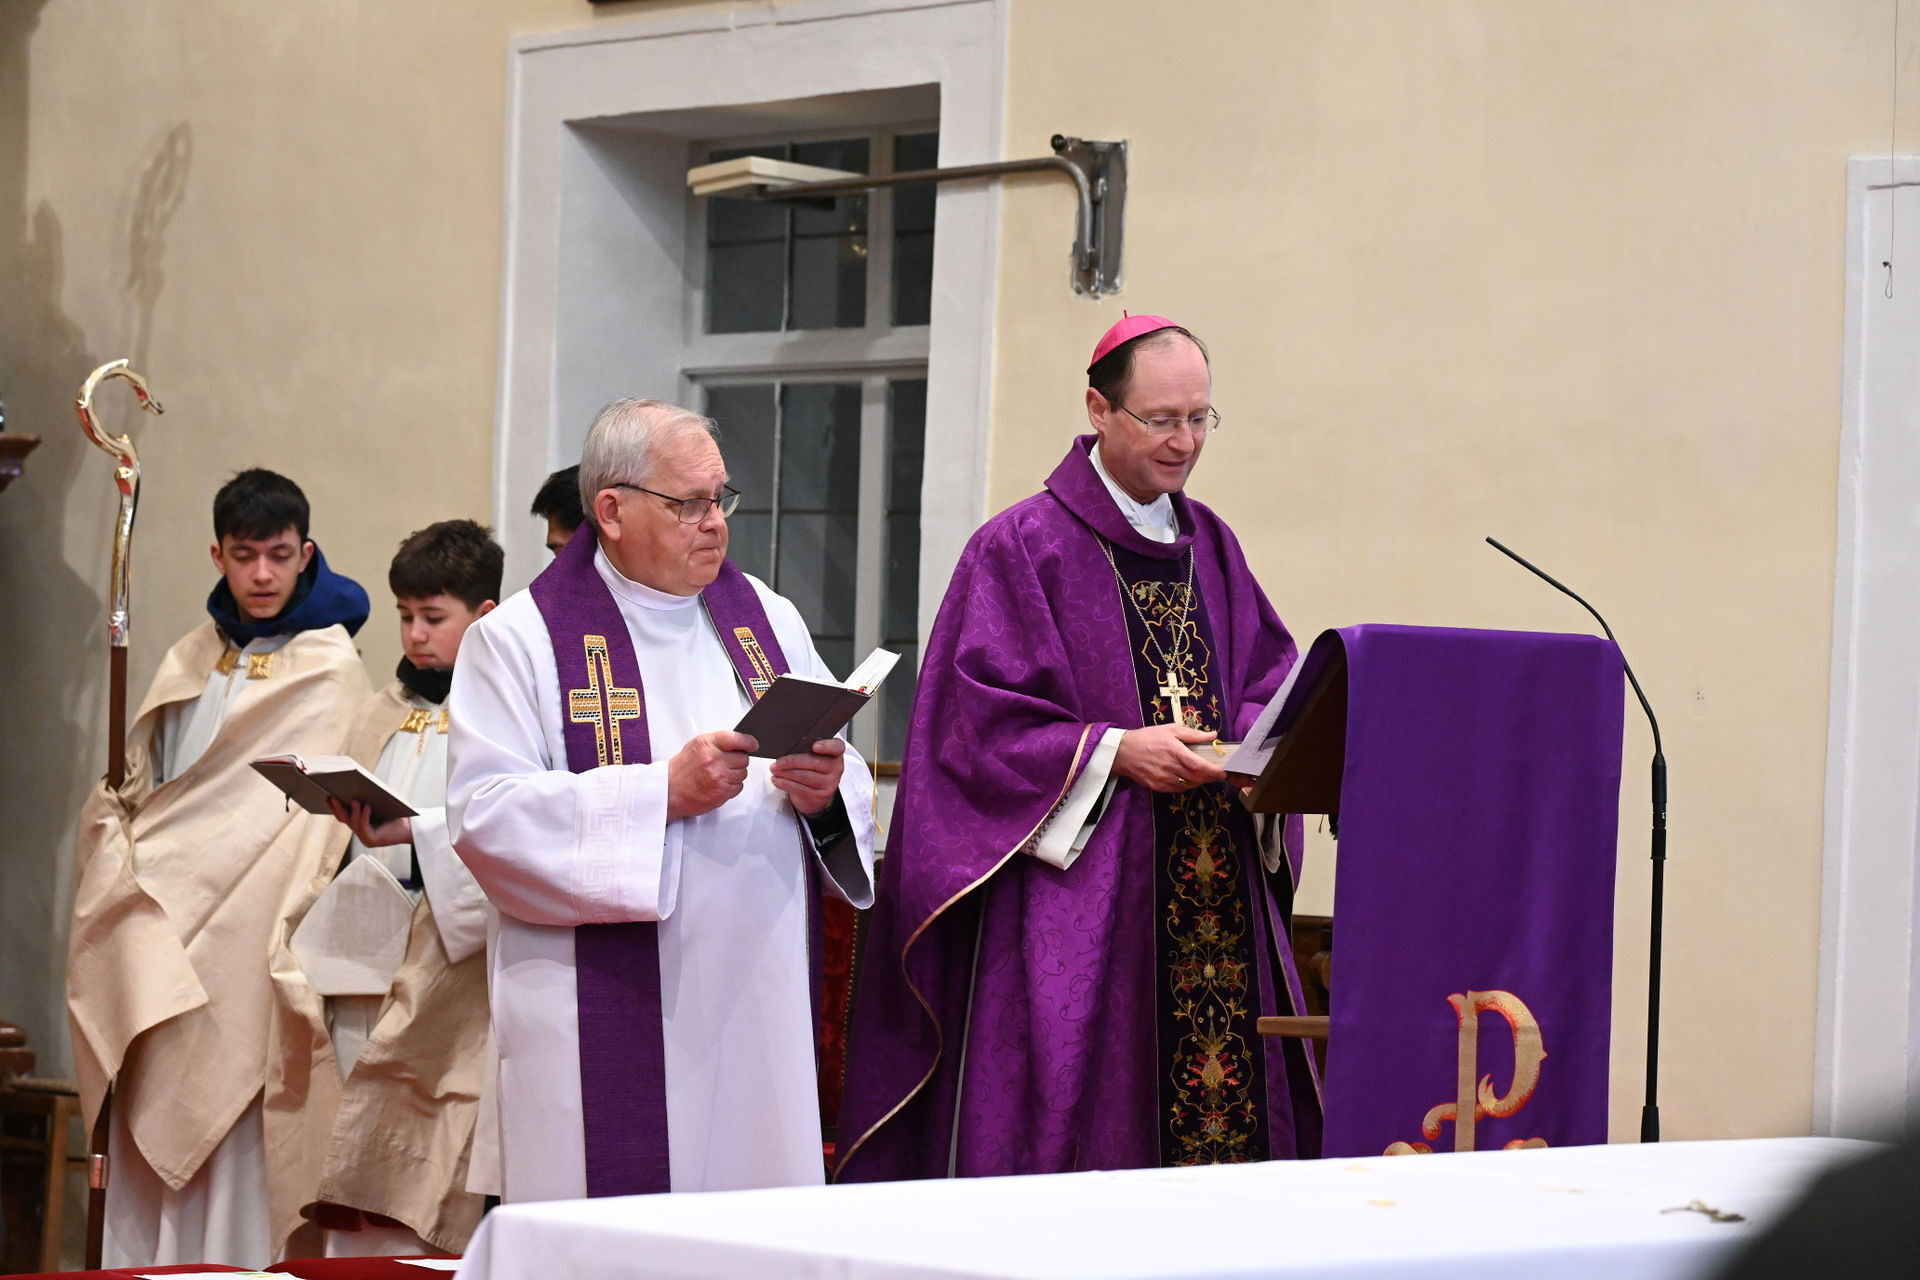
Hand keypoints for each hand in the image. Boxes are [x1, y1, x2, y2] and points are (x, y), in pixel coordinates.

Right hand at [326, 797, 412, 846]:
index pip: (343, 816)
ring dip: (353, 811)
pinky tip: (367, 807)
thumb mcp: (380, 802)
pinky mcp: (373, 841)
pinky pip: (365, 828)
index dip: (334, 807)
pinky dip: (364, 816)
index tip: (327, 797)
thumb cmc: (398, 813)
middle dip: (338, 808)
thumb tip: (355, 784)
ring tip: (354, 800)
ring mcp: (365, 838)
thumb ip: (368, 797)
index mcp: (360, 823)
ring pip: (354, 823)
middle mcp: (360, 832)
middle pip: (345, 819)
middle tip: (333, 797)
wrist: (413, 826)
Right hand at [667, 730, 755, 821]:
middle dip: (738, 761)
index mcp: (707, 745)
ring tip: (720, 775)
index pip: (737, 739)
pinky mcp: (721, 792)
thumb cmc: (682, 769)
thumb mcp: (696, 746)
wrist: (670, 790)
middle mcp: (714, 759)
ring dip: (735, 775)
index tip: (753, 744)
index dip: (748, 742)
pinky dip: (732, 787)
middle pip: (743, 758)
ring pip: (743, 773)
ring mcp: (719, 777)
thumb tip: (739, 742)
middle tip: (726, 764)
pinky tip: (719, 785)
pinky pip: (738, 787)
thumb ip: (717, 742)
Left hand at [769, 738, 845, 816]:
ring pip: (806, 777)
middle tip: (778, 762)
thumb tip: (785, 746)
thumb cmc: (811, 767)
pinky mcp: (821, 795)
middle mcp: (836, 767)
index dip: (826, 746)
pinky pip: (802, 789)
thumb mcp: (812, 754)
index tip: (814, 746)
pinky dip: (786, 784)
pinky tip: (777, 780)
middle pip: (815, 762)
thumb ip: (805, 747)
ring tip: (775, 770)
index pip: (836, 747)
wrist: (815, 791)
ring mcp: (830, 782)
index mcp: (835, 752)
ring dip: (786, 773)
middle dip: (792, 762)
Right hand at [1112, 724, 1226, 793]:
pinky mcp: (1158, 787)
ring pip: (1188, 785)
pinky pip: (1178, 789)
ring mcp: (1163, 779)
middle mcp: (1170, 767)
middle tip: (1216, 773)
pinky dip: (1186, 785)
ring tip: (1202, 774)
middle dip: (1209, 777)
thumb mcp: (1171, 729)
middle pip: (1196, 778)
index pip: (1199, 765)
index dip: (1213, 771)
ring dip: (1198, 781)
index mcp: (1175, 751)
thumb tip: (1213, 736)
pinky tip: (1187, 778)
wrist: (1124, 752)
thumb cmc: (1148, 737)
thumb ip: (1193, 734)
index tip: (1223, 771)